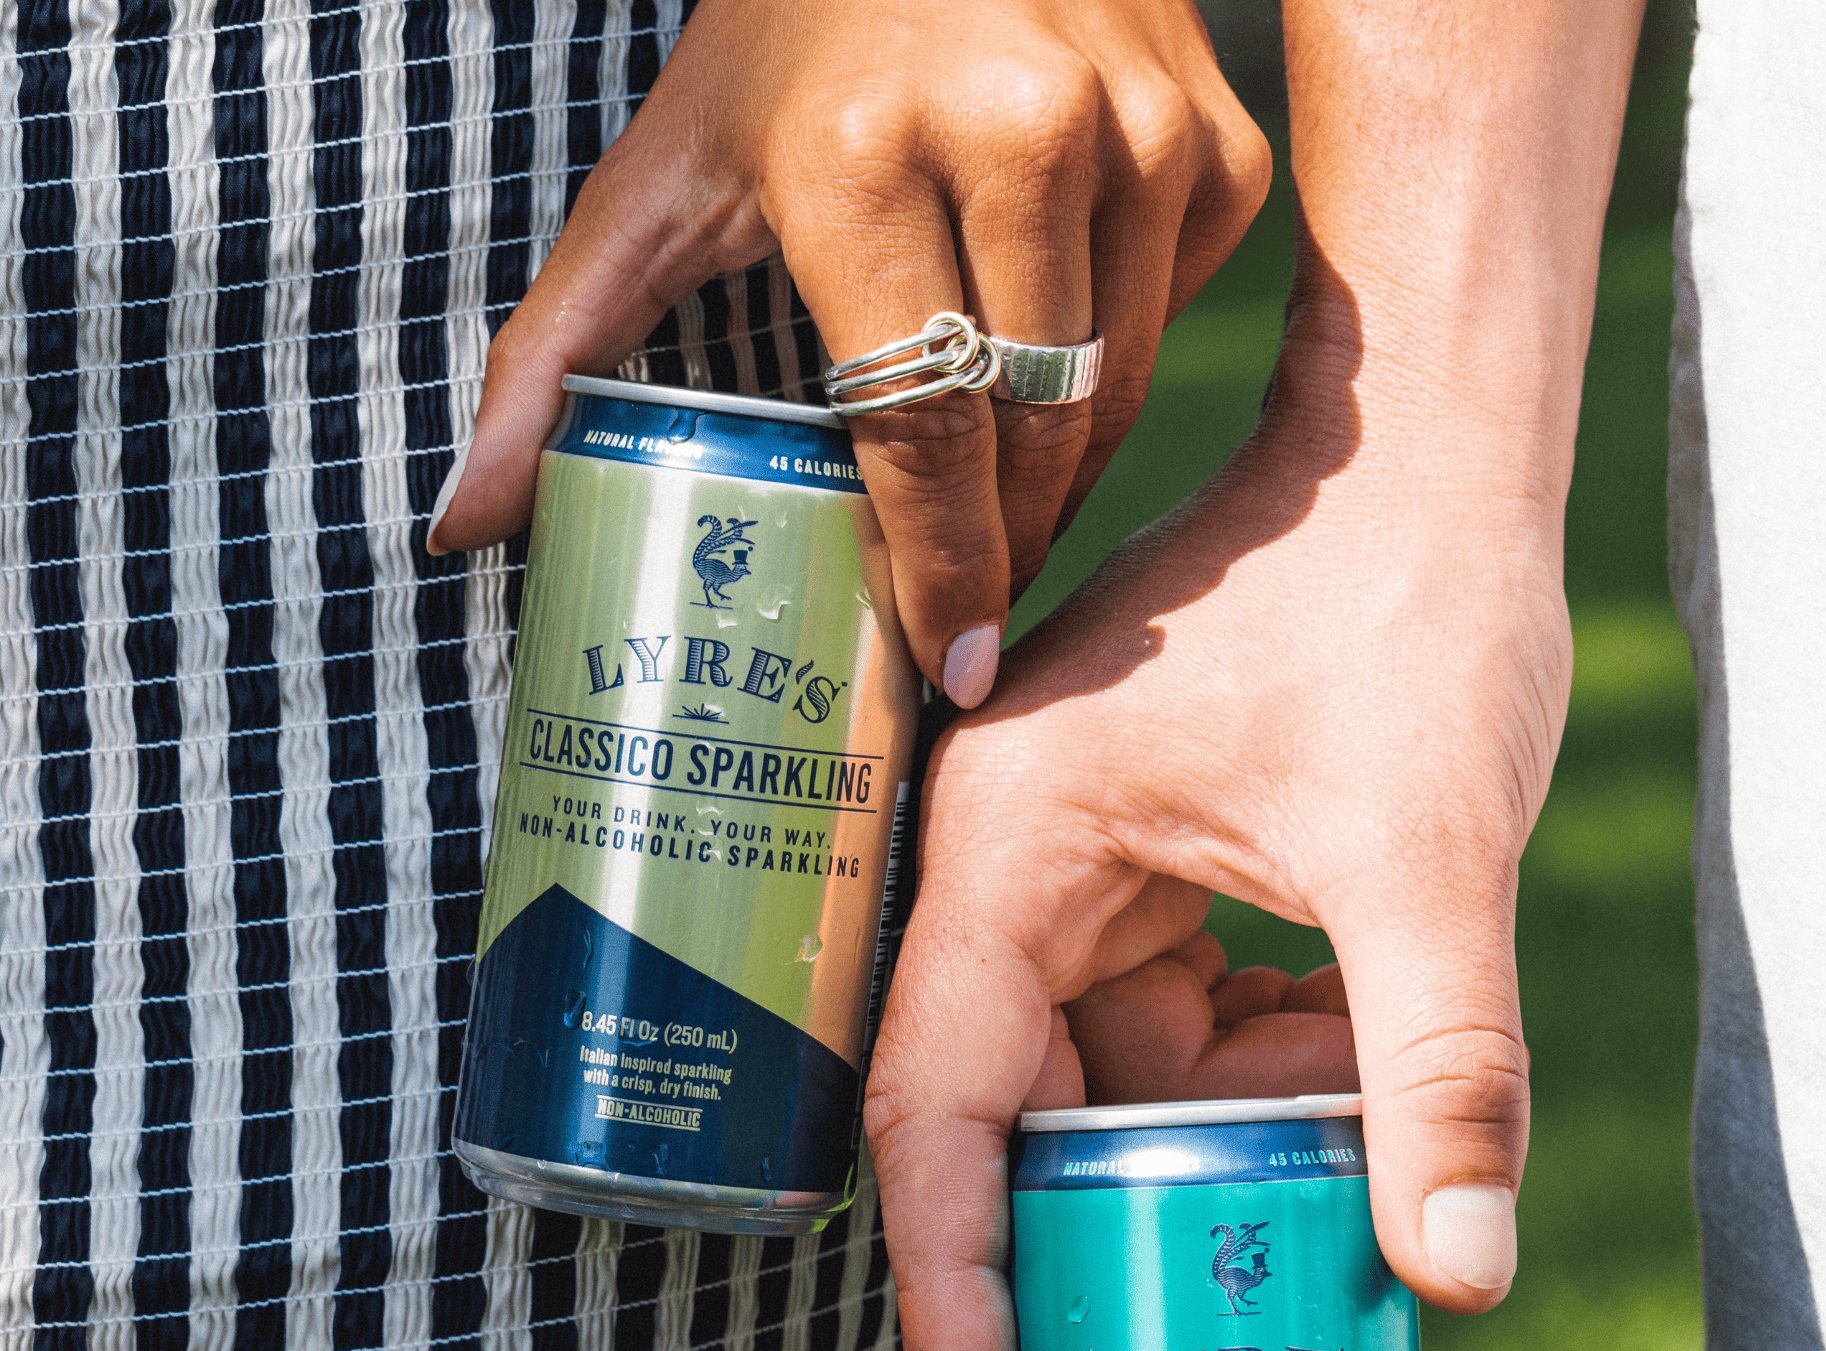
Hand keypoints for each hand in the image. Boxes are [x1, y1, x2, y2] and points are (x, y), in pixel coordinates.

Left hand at [427, 0, 1269, 706]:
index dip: (940, 574)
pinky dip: (1112, 372)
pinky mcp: (1216, 146)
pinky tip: (1055, 364)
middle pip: (1031, 437)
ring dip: (1060, 483)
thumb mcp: (666, 175)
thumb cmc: (789, 32)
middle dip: (1003, 550)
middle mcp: (1027, 135)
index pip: (923, 432)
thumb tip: (462, 523)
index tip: (948, 666)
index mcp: (867, 155)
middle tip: (967, 609)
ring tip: (1005, 517)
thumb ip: (561, 350)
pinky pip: (1170, 322)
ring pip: (1113, 398)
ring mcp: (1145, 135)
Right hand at [864, 363, 1571, 1350]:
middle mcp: (1008, 862)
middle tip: (1216, 1318)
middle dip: (1132, 1205)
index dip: (948, 1270)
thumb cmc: (1404, 607)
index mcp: (1008, 851)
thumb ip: (1441, 1070)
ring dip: (1231, 1128)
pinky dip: (1261, 1060)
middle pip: (1024, 1103)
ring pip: (1116, 1067)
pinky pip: (1174, 1009)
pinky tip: (1358, 1066)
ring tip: (1352, 1158)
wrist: (1435, 454)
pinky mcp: (1145, 860)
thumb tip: (1460, 1277)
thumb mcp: (1425, 856)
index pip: (938, 1101)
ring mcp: (1074, 861)